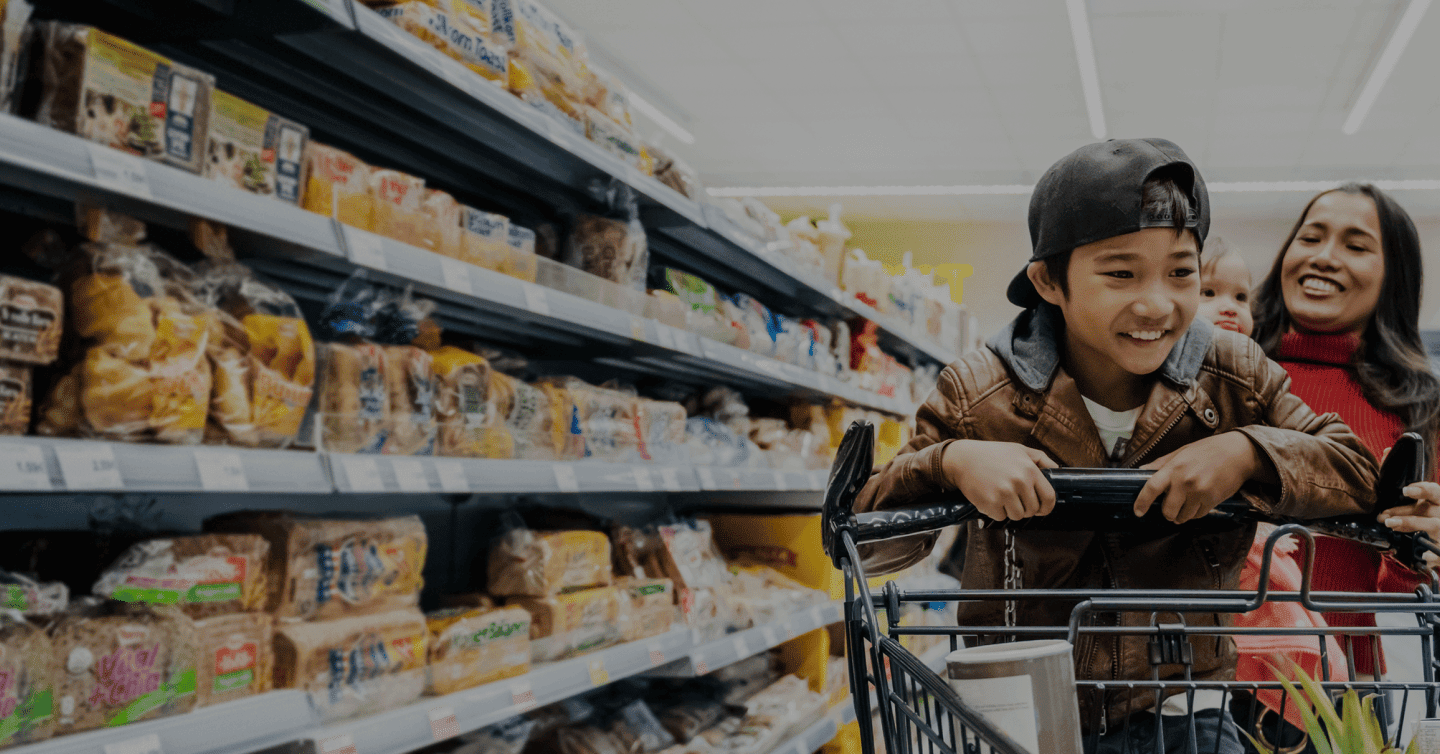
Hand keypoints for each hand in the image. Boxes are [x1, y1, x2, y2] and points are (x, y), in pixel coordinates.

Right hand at [942, 440, 1057, 521]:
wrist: (962, 459)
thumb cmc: (991, 454)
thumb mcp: (1019, 450)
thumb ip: (1041, 459)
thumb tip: (1057, 471)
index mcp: (1030, 470)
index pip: (1049, 498)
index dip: (1047, 507)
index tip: (1041, 509)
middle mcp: (1020, 482)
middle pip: (1032, 510)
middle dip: (1025, 508)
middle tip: (1014, 499)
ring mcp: (1005, 493)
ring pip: (1017, 516)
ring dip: (1010, 510)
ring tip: (1001, 496)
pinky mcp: (991, 503)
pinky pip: (1001, 517)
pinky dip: (996, 511)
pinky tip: (990, 498)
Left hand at [1134, 433, 1262, 522]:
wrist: (1237, 453)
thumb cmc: (1208, 450)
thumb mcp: (1181, 452)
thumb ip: (1160, 464)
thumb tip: (1141, 471)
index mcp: (1174, 468)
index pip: (1152, 487)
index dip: (1142, 502)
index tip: (1138, 511)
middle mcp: (1185, 481)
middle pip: (1167, 510)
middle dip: (1167, 513)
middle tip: (1169, 509)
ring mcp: (1199, 492)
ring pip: (1183, 516)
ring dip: (1181, 515)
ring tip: (1185, 506)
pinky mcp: (1212, 500)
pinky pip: (1198, 515)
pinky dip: (1195, 513)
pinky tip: (1197, 504)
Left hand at [1379, 480, 1439, 565]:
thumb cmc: (1429, 522)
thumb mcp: (1419, 513)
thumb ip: (1403, 512)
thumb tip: (1383, 516)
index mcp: (1438, 503)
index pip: (1434, 492)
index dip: (1422, 489)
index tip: (1405, 490)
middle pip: (1428, 510)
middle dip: (1405, 513)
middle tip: (1386, 518)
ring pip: (1433, 525)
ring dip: (1411, 524)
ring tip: (1391, 525)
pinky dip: (1433, 554)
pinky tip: (1424, 555)